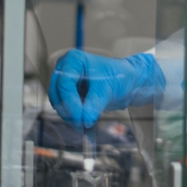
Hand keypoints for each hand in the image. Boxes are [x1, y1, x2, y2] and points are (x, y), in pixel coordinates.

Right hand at [49, 50, 163, 129]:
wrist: (129, 82)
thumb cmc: (120, 76)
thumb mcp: (107, 89)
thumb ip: (94, 104)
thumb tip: (85, 119)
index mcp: (73, 60)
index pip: (64, 84)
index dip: (70, 103)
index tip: (80, 118)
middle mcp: (65, 69)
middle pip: (57, 94)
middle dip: (68, 111)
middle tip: (81, 125)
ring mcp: (66, 82)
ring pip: (58, 103)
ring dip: (69, 116)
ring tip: (84, 125)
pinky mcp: (70, 95)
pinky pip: (65, 108)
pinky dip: (72, 117)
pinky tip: (83, 123)